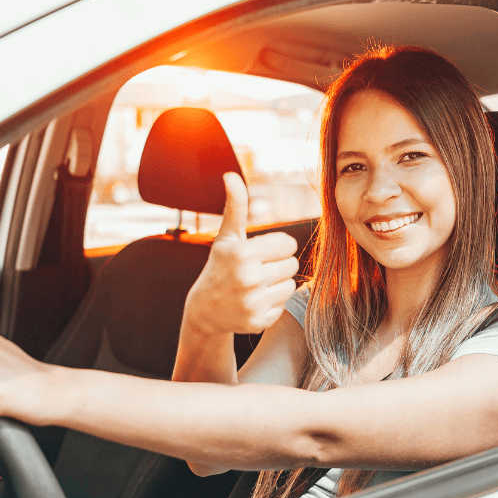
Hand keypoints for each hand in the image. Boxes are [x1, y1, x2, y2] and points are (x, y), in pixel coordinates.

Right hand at [185, 173, 298, 335]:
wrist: (205, 310)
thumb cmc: (220, 266)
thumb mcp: (227, 237)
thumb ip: (236, 206)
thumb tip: (230, 175)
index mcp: (243, 253)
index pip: (288, 243)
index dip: (276, 246)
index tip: (260, 252)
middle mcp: (249, 278)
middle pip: (293, 264)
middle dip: (278, 265)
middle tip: (258, 270)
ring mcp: (254, 303)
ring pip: (291, 285)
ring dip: (278, 284)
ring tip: (257, 286)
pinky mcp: (259, 322)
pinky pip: (283, 305)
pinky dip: (272, 304)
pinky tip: (254, 302)